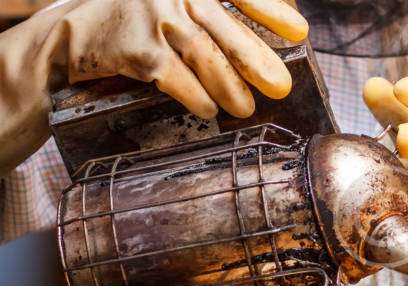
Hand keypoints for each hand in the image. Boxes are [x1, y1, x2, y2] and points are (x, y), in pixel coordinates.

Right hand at [0, 0, 307, 173]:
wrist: (65, 35)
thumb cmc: (127, 18)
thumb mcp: (166, 3)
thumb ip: (208, 12)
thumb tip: (261, 31)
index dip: (271, 10)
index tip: (300, 31)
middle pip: (226, 29)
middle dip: (258, 60)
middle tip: (281, 85)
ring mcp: (152, 18)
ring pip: (205, 57)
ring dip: (231, 88)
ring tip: (247, 108)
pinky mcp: (136, 49)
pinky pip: (177, 78)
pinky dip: (197, 97)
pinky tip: (209, 110)